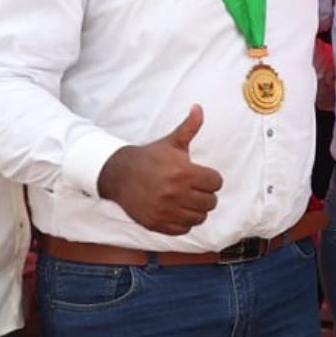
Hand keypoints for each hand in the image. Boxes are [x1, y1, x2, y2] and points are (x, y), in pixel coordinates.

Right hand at [96, 105, 223, 234]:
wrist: (119, 175)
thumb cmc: (150, 157)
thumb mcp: (171, 142)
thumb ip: (189, 127)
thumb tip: (198, 107)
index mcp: (183, 172)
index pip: (216, 183)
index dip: (211, 178)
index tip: (201, 175)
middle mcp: (175, 193)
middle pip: (211, 202)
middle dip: (205, 194)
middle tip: (194, 187)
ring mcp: (165, 210)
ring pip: (199, 217)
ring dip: (197, 209)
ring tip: (187, 199)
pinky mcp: (157, 223)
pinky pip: (183, 228)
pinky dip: (184, 222)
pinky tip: (177, 210)